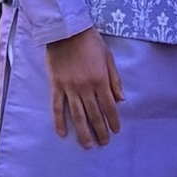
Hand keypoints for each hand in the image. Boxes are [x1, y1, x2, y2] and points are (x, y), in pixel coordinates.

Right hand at [46, 28, 123, 148]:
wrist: (67, 30)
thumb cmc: (90, 42)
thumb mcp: (108, 58)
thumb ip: (114, 80)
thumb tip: (121, 100)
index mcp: (100, 80)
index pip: (109, 106)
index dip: (113, 121)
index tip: (115, 131)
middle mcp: (85, 87)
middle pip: (94, 114)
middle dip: (100, 131)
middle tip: (103, 143)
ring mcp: (69, 87)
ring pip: (77, 115)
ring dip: (83, 132)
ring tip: (87, 146)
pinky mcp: (56, 85)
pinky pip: (57, 107)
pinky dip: (59, 121)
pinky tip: (62, 133)